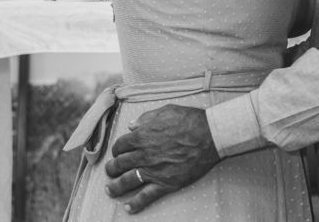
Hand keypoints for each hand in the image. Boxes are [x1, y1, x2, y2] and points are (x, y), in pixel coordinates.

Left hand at [104, 105, 219, 213]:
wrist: (209, 135)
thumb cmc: (189, 120)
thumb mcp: (166, 110)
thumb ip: (146, 118)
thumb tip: (131, 125)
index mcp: (142, 136)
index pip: (121, 145)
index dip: (117, 149)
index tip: (117, 152)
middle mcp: (143, 154)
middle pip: (119, 164)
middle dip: (112, 168)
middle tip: (110, 171)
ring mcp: (153, 171)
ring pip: (127, 182)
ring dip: (116, 187)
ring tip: (110, 190)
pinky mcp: (165, 183)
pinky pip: (146, 197)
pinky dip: (135, 204)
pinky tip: (128, 208)